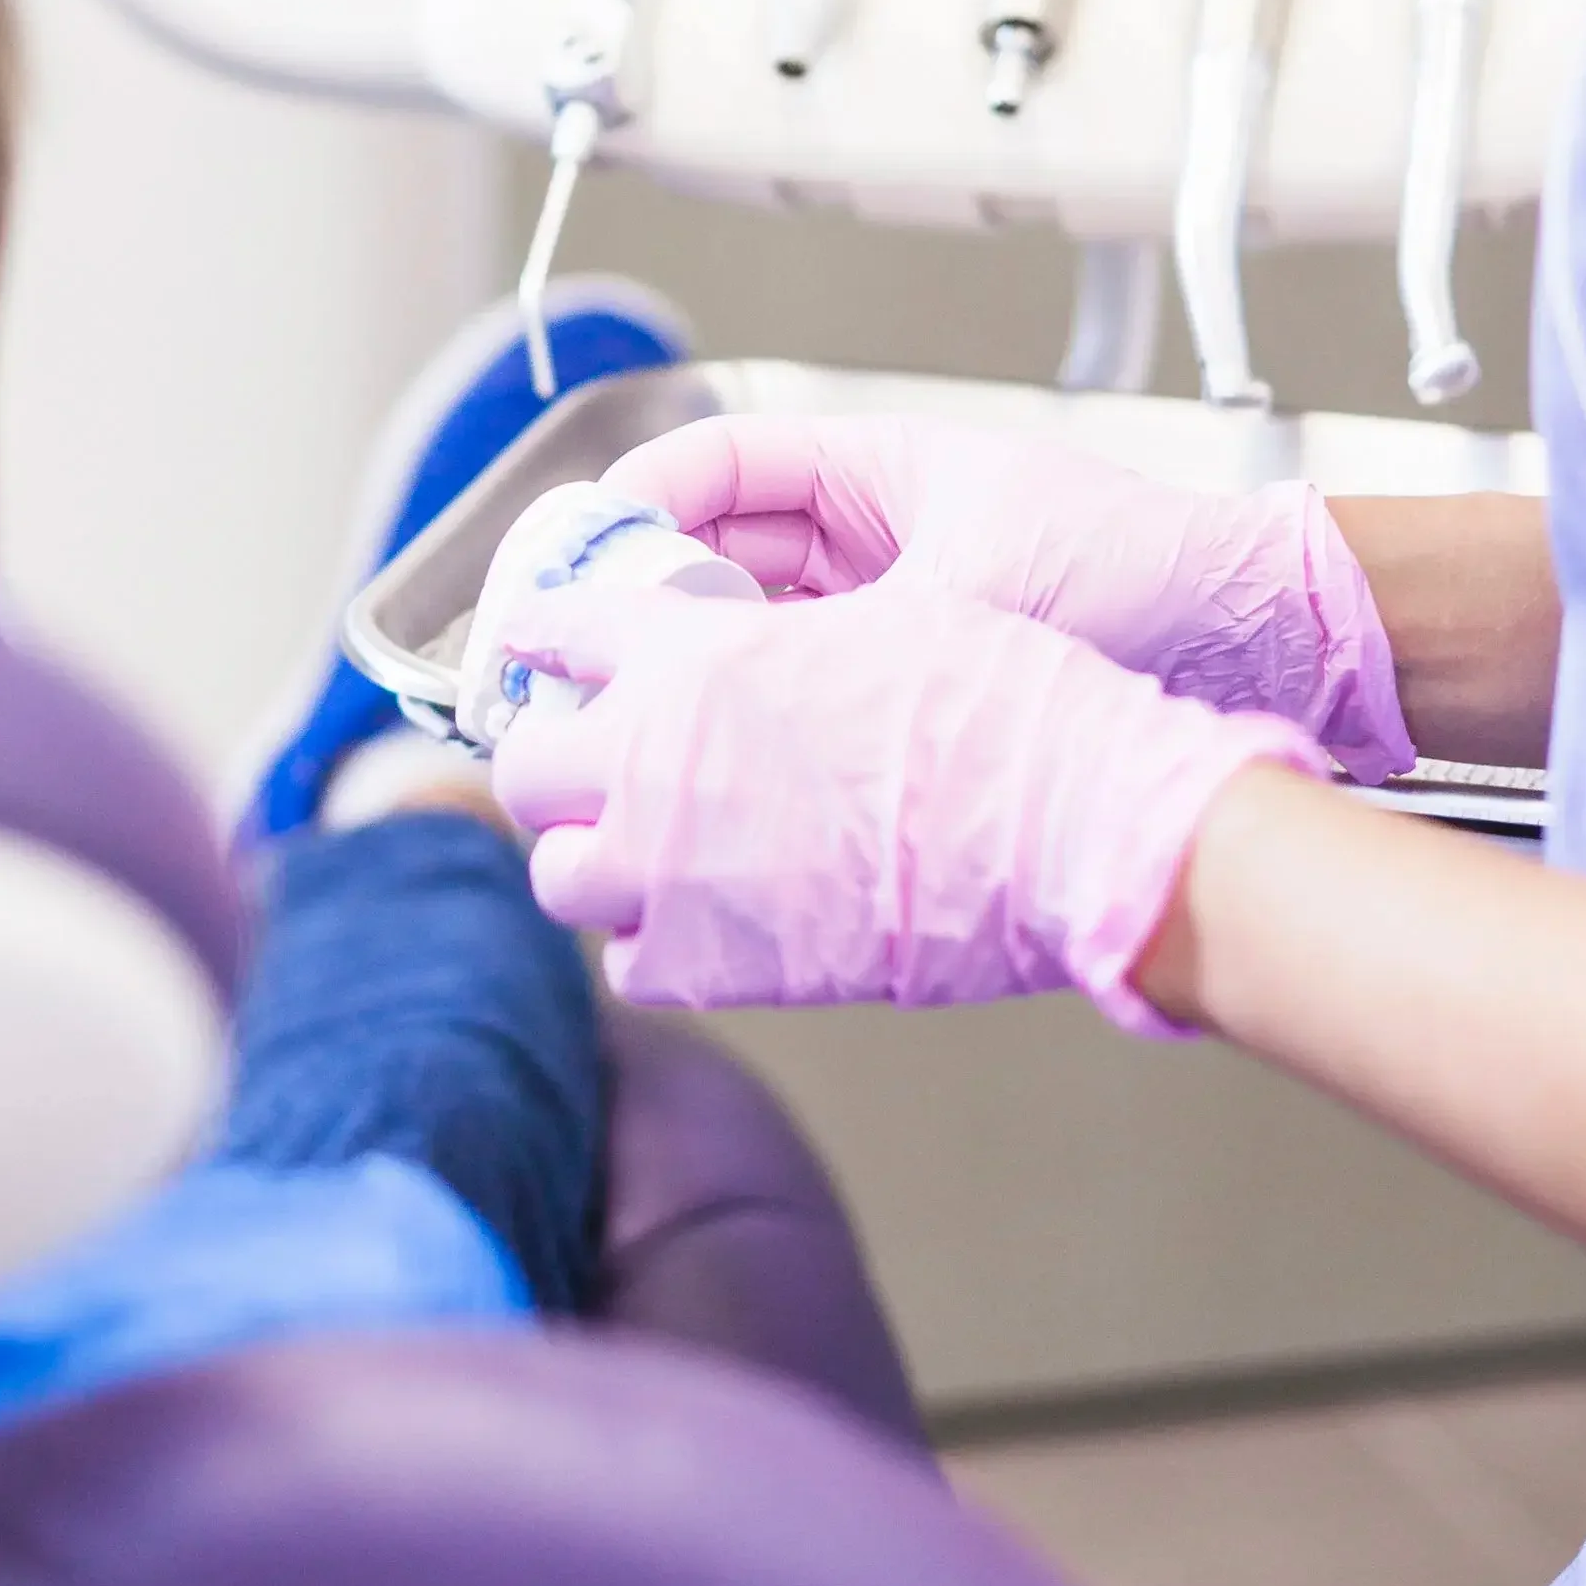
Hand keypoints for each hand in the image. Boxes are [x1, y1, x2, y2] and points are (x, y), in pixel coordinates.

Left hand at [492, 575, 1323, 1029]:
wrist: (1060, 829)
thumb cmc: (1001, 714)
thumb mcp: (883, 623)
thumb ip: (784, 646)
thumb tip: (768, 664)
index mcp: (691, 652)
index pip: (557, 631)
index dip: (547, 641)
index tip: (547, 654)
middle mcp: (652, 758)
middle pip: (525, 763)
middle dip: (551, 761)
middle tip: (590, 766)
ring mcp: (666, 869)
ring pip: (558, 874)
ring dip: (591, 858)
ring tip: (644, 854)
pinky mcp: (705, 963)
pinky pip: (630, 959)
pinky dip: (655, 942)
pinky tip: (704, 922)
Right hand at [600, 414, 1413, 782]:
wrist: (1257, 648)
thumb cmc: (1145, 574)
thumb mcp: (977, 578)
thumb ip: (853, 621)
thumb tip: (733, 664)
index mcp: (878, 470)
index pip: (718, 468)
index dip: (634, 507)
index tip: (574, 560)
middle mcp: (874, 536)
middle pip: (715, 552)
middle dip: (638, 596)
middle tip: (572, 653)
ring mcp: (889, 609)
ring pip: (749, 627)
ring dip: (688, 662)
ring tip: (629, 712)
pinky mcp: (910, 683)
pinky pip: (802, 688)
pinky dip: (752, 715)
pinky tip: (718, 755)